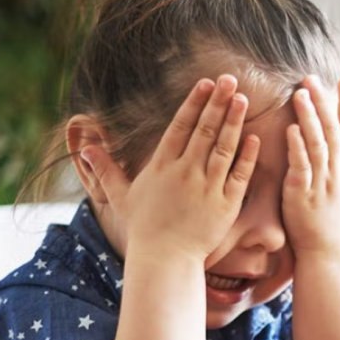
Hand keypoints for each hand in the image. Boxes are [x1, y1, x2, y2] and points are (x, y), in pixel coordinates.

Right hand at [81, 76, 259, 262]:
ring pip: (224, 147)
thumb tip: (85, 148)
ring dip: (234, 121)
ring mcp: (207, 187)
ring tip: (243, 99)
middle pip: (205, 130)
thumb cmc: (144, 229)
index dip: (194, 103)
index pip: (181, 126)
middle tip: (230, 80)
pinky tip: (254, 137)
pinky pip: (239, 174)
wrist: (164, 259)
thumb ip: (107, 169)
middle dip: (218, 102)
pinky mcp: (226, 204)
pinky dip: (247, 156)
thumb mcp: (121, 196)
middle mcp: (185, 172)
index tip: (205, 83)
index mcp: (162, 166)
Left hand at [282, 75, 339, 256]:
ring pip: (317, 143)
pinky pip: (302, 166)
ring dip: (309, 118)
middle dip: (324, 103)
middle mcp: (337, 171)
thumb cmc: (338, 219)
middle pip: (333, 130)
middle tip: (312, 78)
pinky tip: (290, 129)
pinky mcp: (302, 193)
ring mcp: (321, 182)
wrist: (328, 250)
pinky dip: (297, 147)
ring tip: (300, 94)